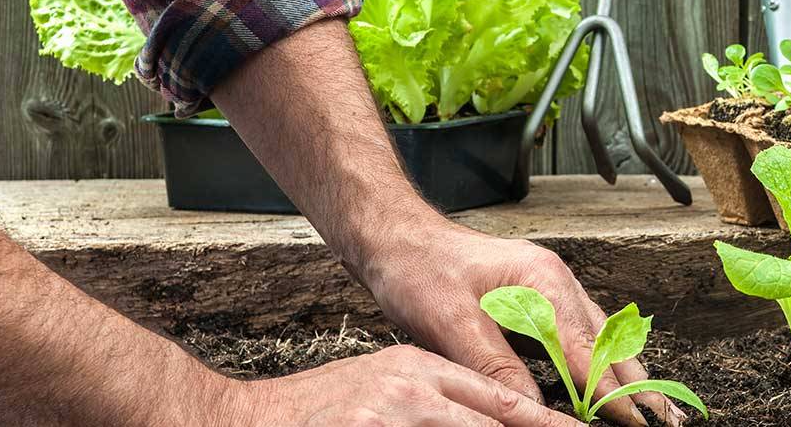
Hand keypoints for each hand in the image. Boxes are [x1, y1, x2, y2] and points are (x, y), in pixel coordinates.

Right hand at [228, 344, 583, 425]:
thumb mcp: (384, 386)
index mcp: (419, 369)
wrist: (246, 420)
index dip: (544, 424)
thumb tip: (495, 415)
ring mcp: (393, 416)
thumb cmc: (320, 410)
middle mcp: (412, 390)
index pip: (499, 398)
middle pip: (494, 419)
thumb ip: (436, 399)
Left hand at [361, 216, 686, 426]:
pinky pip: (580, 333)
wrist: (396, 236)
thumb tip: (533, 410)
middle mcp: (556, 282)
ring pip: (600, 338)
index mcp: (543, 282)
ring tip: (651, 410)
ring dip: (624, 375)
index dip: (612, 393)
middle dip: (637, 385)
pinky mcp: (537, 298)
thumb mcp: (451, 322)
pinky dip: (599, 361)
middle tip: (668, 422)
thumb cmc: (419, 270)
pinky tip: (608, 382)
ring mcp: (549, 288)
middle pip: (608, 342)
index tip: (636, 424)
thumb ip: (496, 366)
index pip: (588, 351)